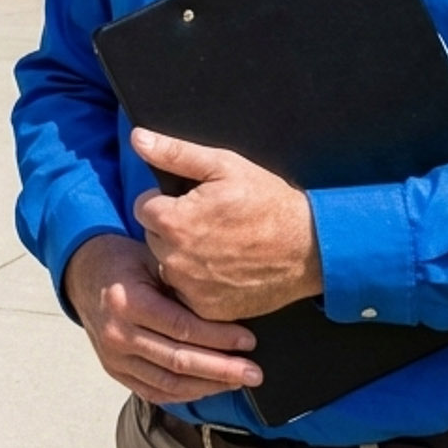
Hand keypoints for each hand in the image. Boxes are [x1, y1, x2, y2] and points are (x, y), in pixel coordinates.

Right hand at [62, 233, 260, 404]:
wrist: (84, 274)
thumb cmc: (124, 262)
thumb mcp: (152, 259)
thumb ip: (183, 283)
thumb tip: (230, 302)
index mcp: (127, 302)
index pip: (181, 328)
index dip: (218, 338)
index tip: (248, 340)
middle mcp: (117, 334)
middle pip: (178, 361)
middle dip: (222, 369)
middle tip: (254, 371)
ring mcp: (114, 357)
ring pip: (169, 384)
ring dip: (208, 386)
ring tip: (238, 381)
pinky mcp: (115, 371)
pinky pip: (154, 392)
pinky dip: (185, 394)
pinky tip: (209, 387)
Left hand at [130, 129, 323, 322]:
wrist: (309, 248)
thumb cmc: (268, 203)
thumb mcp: (224, 165)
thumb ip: (175, 152)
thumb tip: (139, 138)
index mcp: (174, 222)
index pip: (143, 207)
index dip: (166, 201)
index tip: (191, 202)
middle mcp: (176, 259)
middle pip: (153, 236)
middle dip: (173, 228)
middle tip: (209, 222)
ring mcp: (192, 288)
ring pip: (167, 265)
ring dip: (183, 256)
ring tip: (218, 245)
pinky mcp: (207, 309)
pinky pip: (186, 291)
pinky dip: (199, 281)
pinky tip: (223, 268)